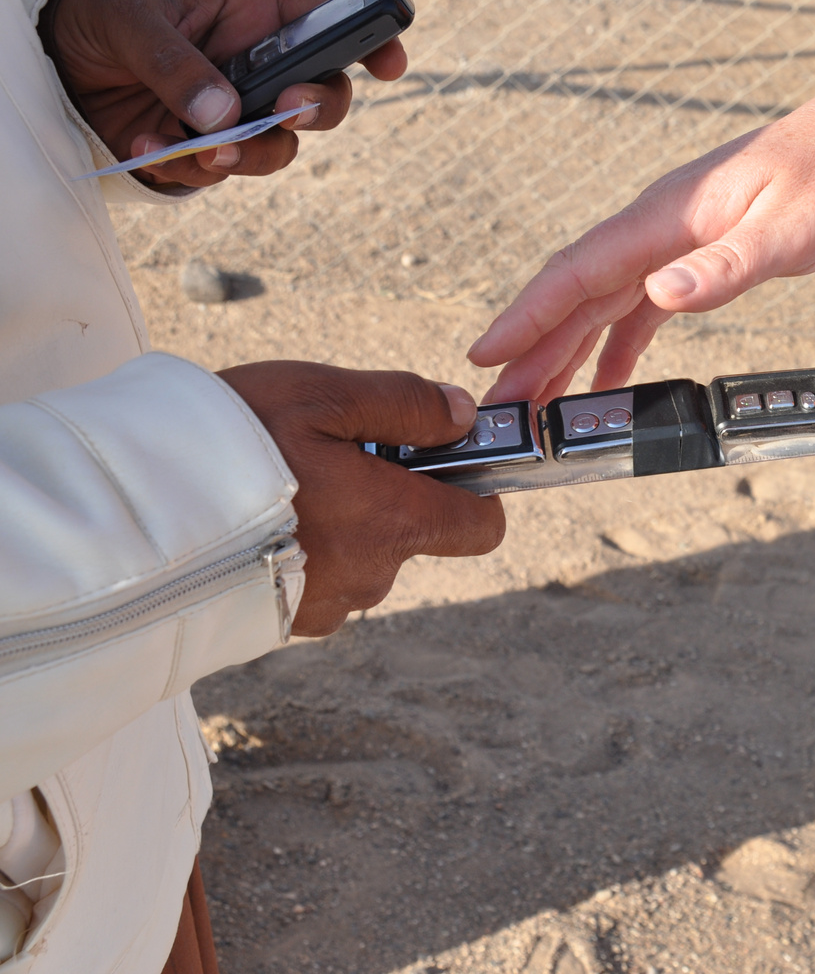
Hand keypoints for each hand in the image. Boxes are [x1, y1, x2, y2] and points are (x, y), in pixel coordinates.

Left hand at [42, 0, 408, 187]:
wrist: (49, 62)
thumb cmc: (100, 16)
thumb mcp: (130, 21)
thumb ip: (177, 64)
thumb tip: (224, 115)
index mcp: (254, 21)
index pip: (329, 26)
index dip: (371, 41)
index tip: (390, 63)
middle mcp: (257, 72)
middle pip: (323, 100)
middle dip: (317, 109)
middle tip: (288, 107)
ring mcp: (235, 117)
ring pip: (279, 149)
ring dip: (250, 154)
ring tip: (203, 148)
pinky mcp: (203, 155)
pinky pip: (217, 174)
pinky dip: (186, 168)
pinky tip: (146, 145)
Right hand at [216, 362, 504, 635]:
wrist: (127, 519)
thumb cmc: (228, 446)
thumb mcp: (322, 397)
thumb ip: (404, 405)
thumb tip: (461, 415)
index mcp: (393, 523)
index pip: (481, 527)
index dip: (474, 490)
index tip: (441, 457)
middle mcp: (370, 576)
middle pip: (408, 534)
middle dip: (382, 494)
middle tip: (323, 452)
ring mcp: (324, 606)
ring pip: (357, 557)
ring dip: (336, 521)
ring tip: (275, 481)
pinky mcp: (279, 622)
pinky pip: (311, 579)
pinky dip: (296, 549)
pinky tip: (251, 517)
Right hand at [466, 70, 814, 401]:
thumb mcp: (784, 229)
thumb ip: (722, 265)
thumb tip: (659, 294)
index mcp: (664, 218)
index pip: (579, 270)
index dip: (529, 314)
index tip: (486, 352)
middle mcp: (654, 231)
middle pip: (577, 296)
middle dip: (532, 350)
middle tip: (494, 407)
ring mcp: (669, 245)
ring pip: (600, 306)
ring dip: (563, 354)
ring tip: (530, 406)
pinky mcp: (691, 258)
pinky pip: (637, 309)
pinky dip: (615, 347)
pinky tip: (602, 386)